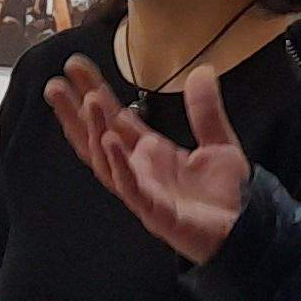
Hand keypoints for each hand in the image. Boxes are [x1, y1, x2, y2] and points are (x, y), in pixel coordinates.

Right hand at [44, 57, 249, 264]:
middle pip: (97, 139)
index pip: (114, 118)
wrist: (246, 233)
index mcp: (149, 154)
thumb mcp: (218, 143)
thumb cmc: (226, 197)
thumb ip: (206, 111)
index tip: (75, 66)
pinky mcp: (156, 213)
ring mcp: (143, 192)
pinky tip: (109, 141)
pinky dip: (118, 165)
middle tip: (54, 86)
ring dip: (95, 132)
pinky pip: (130, 188)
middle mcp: (139, 171)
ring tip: (89, 102)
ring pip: (106, 162)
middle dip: (74, 114)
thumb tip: (203, 72)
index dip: (94, 92)